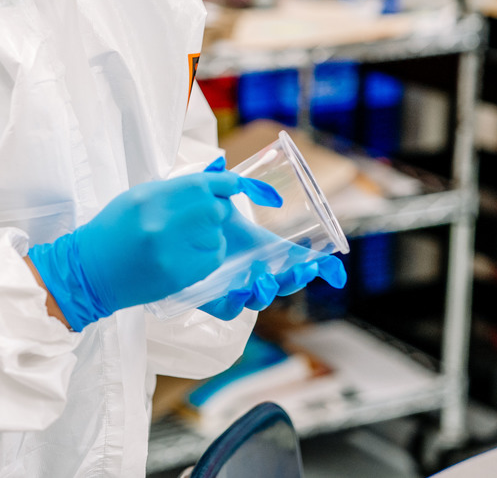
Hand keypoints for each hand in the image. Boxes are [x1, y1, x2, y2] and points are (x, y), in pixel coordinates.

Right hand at [28, 167, 281, 330]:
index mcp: (151, 197)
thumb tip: (211, 185)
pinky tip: (192, 254)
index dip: (224, 184)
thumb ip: (173, 190)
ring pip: (216, 235)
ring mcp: (171, 251)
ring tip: (189, 238)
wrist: (91, 270)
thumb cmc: (114, 229)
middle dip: (214, 211)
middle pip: (214, 209)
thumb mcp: (139, 197)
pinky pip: (213, 258)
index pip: (203, 184)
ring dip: (212, 234)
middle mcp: (162, 222)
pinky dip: (210, 254)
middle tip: (202, 217)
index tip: (232, 186)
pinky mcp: (177, 275)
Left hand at [197, 158, 346, 320]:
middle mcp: (252, 270)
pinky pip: (230, 310)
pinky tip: (238, 291)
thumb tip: (272, 197)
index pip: (295, 262)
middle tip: (303, 269)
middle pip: (283, 283)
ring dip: (268, 291)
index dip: (317, 268)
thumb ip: (244, 188)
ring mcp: (234, 286)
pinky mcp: (212, 300)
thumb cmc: (197, 215)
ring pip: (260, 299)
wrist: (162, 230)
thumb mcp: (222, 198)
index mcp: (261, 250)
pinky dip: (237, 304)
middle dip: (296, 279)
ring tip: (264, 280)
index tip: (334, 271)